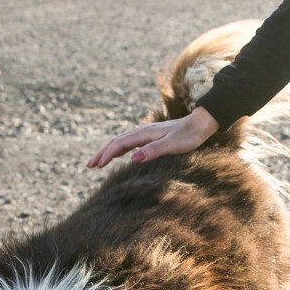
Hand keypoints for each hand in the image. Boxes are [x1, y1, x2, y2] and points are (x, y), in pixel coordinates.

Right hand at [86, 107, 217, 167]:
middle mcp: (143, 132)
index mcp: (144, 134)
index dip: (106, 154)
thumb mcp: (172, 145)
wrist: (201, 124)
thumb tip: (133, 159)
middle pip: (116, 142)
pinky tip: (118, 155)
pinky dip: (119, 149)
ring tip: (98, 162)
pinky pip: (130, 143)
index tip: (97, 165)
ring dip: (108, 151)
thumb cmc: (188, 136)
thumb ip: (153, 151)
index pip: (119, 144)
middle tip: (89, 165)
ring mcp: (146, 134)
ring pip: (122, 142)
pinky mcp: (151, 137)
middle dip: (102, 153)